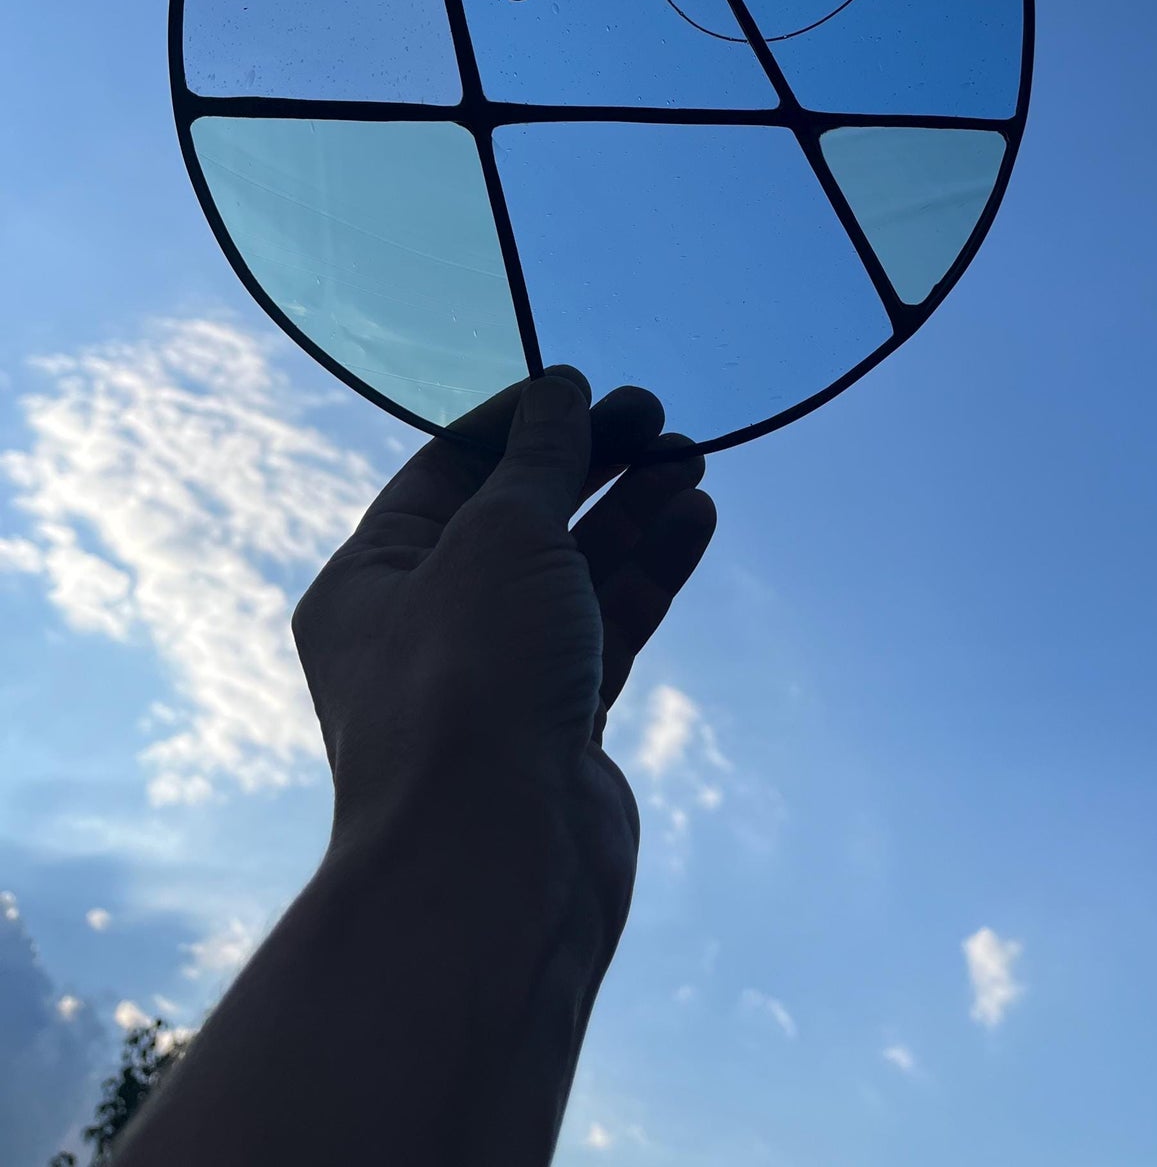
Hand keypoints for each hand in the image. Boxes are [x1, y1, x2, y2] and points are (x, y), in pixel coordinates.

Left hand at [291, 367, 715, 909]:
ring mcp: (495, 680)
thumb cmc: (470, 678)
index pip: (443, 473)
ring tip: (691, 457)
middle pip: (515, 518)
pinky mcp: (559, 724)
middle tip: (657, 415)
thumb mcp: (500, 536)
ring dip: (629, 512)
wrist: (497, 862)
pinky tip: (695, 519)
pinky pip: (607, 627)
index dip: (515, 423)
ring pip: (569, 573)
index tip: (585, 387)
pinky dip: (649, 573)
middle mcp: (423, 628)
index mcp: (369, 581)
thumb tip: (562, 392)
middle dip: (587, 463)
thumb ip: (539, 460)